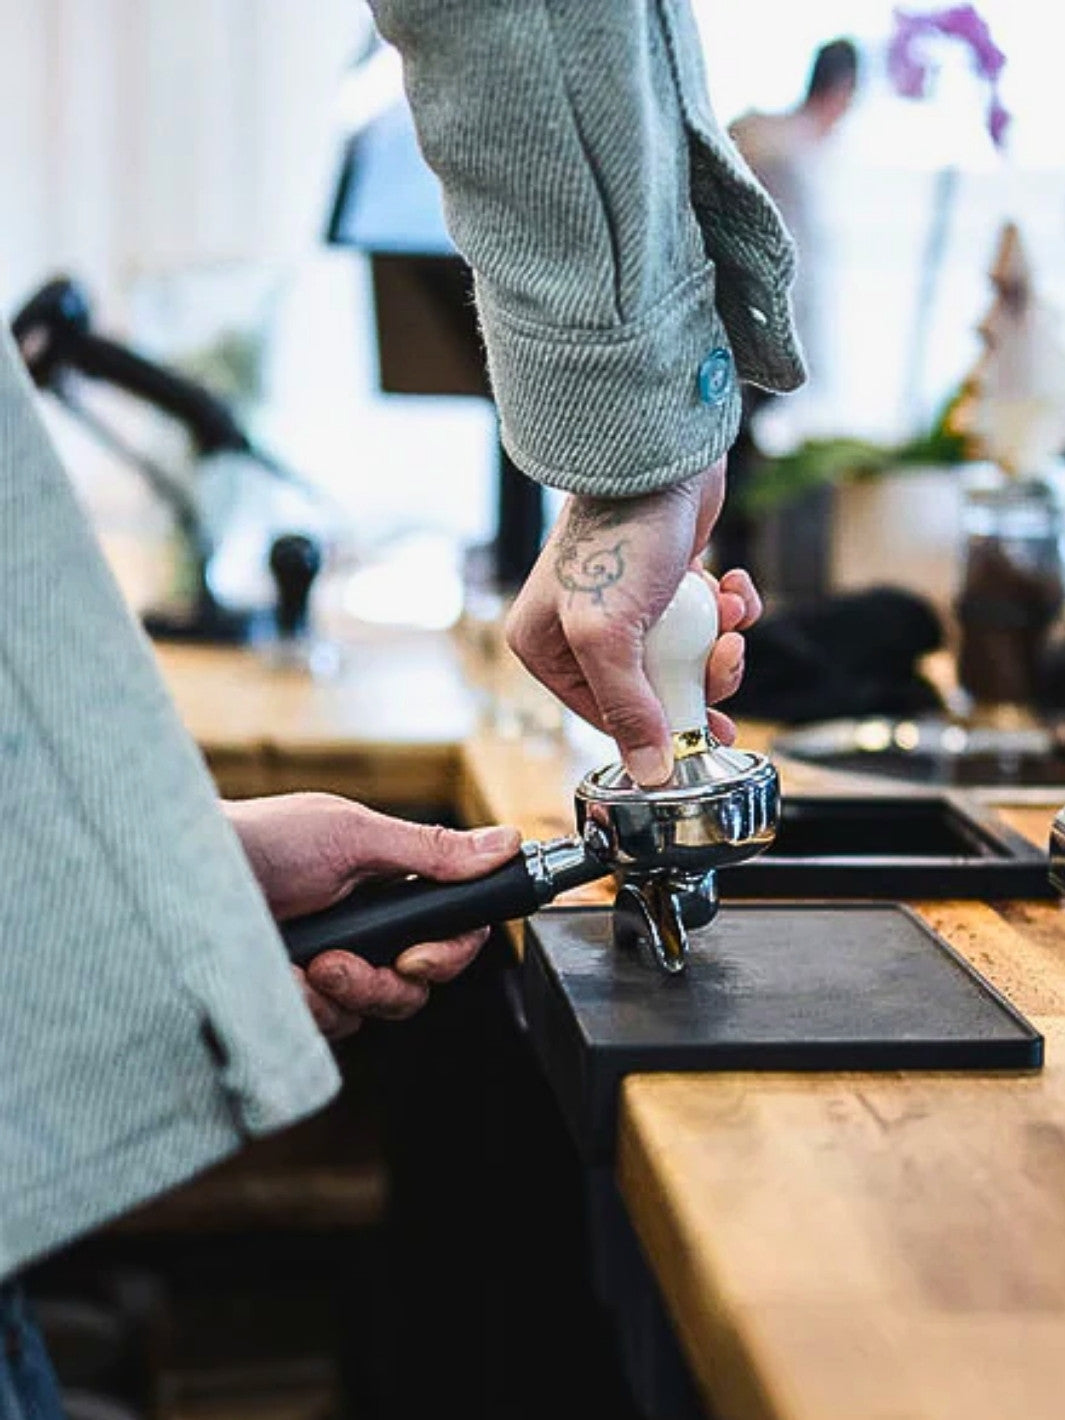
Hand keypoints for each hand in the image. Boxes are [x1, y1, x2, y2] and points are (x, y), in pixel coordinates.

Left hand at [225, 794, 520, 1039]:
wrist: (182, 874)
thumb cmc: (264, 839)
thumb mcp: (353, 835)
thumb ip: (431, 850)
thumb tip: (505, 842)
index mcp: (391, 890)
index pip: (452, 933)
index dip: (447, 953)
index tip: (418, 956)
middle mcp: (367, 933)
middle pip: (417, 987)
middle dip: (386, 983)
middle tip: (345, 964)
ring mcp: (332, 969)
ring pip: (374, 1014)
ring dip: (344, 995)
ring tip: (307, 966)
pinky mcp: (298, 999)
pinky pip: (327, 1028)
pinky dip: (306, 1007)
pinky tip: (282, 978)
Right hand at [505, 459, 761, 785]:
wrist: (656, 457)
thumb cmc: (619, 535)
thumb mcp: (610, 635)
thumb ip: (628, 708)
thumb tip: (648, 772)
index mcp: (546, 647)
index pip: (604, 717)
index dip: (656, 730)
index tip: (700, 735)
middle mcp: (581, 628)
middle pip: (652, 691)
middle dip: (697, 684)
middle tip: (722, 672)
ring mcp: (626, 603)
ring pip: (684, 657)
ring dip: (718, 647)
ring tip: (729, 627)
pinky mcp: (665, 580)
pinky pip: (703, 618)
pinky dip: (727, 610)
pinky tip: (731, 590)